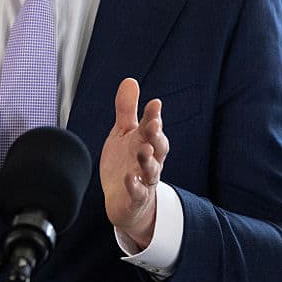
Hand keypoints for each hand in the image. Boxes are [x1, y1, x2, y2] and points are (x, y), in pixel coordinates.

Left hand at [99, 78, 169, 250]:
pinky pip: (137, 193)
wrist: (123, 201)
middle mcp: (149, 161)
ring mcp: (144, 180)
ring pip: (151, 170)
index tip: (154, 104)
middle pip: (158, 148)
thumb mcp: (124, 134)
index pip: (152, 128)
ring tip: (143, 150)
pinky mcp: (135, 198)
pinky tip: (129, 178)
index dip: (154, 116)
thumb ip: (127, 110)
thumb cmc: (126, 163)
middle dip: (157, 136)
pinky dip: (134, 186)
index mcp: (147, 143)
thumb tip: (130, 80)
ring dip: (148, 160)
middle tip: (154, 125)